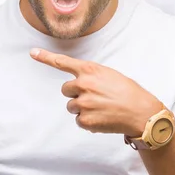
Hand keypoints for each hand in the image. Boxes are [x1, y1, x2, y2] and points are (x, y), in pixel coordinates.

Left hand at [30, 48, 162, 136]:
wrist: (141, 112)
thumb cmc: (128, 92)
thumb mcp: (110, 75)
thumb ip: (91, 76)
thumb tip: (79, 83)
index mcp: (90, 70)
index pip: (63, 62)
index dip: (46, 57)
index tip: (32, 52)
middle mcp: (84, 84)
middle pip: (66, 90)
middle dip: (76, 94)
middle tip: (95, 97)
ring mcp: (83, 103)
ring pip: (72, 106)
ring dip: (83, 108)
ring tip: (102, 108)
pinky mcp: (85, 120)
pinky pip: (79, 121)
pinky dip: (89, 121)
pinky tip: (103, 118)